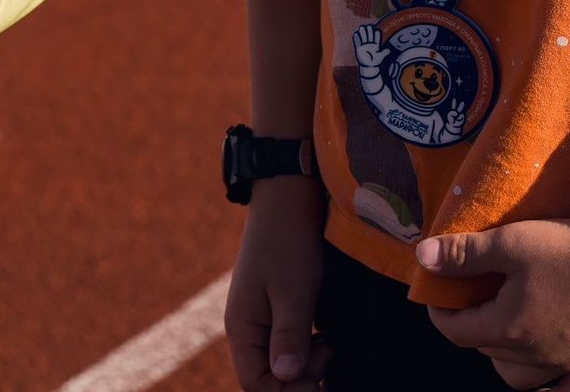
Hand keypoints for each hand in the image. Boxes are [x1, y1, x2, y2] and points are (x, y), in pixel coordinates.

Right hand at [226, 179, 330, 388]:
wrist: (288, 196)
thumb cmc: (288, 240)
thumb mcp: (293, 289)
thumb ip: (289, 336)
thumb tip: (287, 377)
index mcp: (241, 327)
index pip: (254, 384)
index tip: (318, 377)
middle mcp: (247, 328)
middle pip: (268, 378)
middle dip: (300, 378)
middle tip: (327, 351)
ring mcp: (262, 318)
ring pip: (282, 363)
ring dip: (307, 363)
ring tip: (328, 341)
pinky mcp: (278, 309)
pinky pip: (290, 344)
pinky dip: (309, 348)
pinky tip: (326, 334)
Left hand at [417, 217, 569, 389]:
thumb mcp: (511, 242)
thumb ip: (464, 253)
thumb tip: (421, 257)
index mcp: (508, 328)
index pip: (458, 332)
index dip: (440, 313)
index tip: (436, 294)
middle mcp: (535, 355)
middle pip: (487, 349)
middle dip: (472, 326)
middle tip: (472, 296)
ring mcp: (567, 363)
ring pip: (521, 377)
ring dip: (503, 358)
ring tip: (503, 331)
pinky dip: (556, 391)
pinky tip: (549, 383)